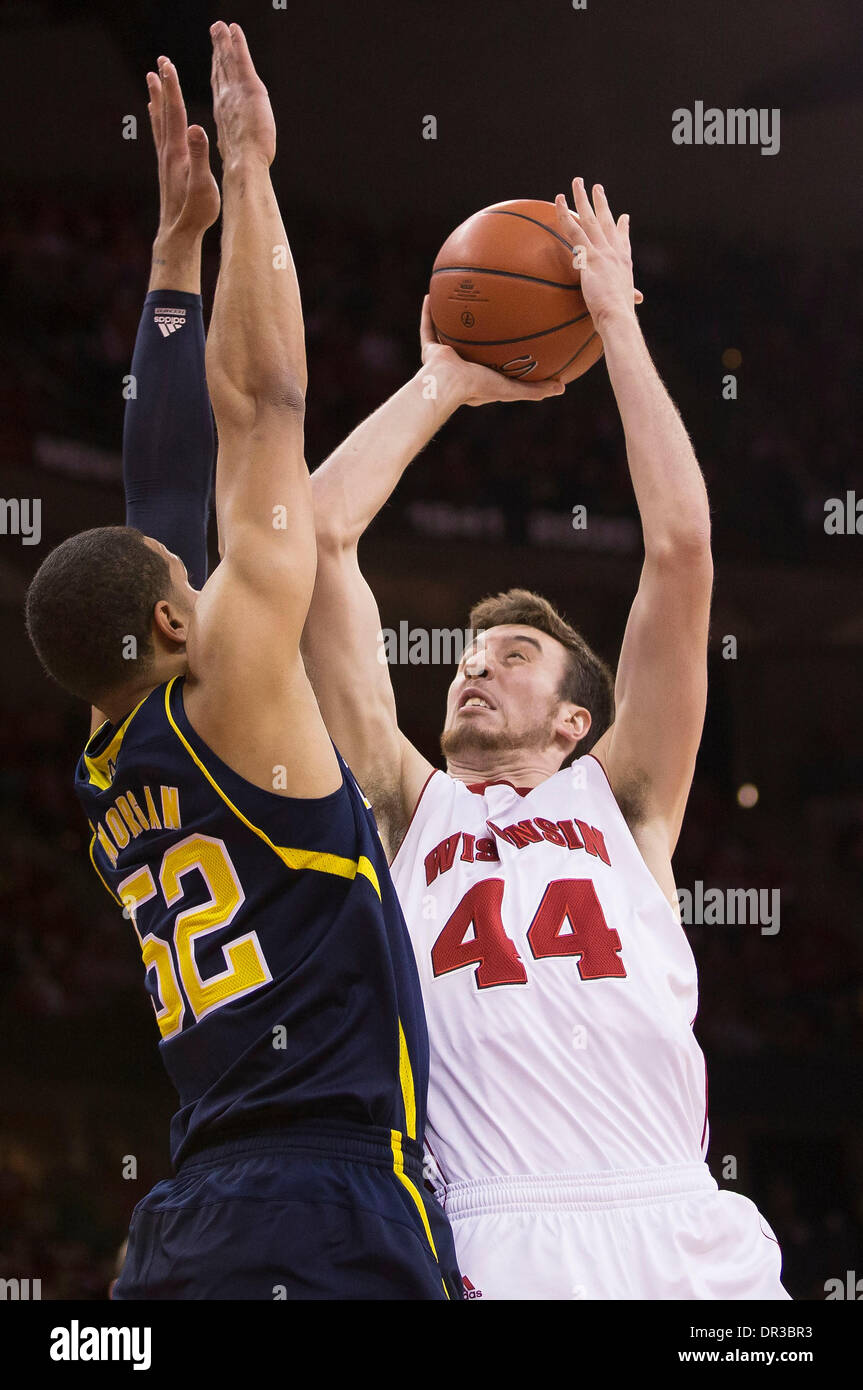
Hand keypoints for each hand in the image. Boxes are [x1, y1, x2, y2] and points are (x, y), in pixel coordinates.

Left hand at [147, 58, 219, 240]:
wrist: (178, 234)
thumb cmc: (195, 213)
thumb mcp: (203, 185)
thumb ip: (200, 156)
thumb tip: (197, 128)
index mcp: (178, 153)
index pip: (176, 113)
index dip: (173, 88)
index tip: (169, 65)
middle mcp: (168, 152)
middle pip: (165, 112)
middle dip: (164, 85)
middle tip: (161, 61)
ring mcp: (165, 160)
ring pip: (159, 121)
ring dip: (157, 99)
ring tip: (151, 79)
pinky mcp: (166, 168)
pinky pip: (160, 136)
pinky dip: (157, 120)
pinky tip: (155, 115)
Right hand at [210, 21, 275, 167]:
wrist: (244, 164)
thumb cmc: (242, 166)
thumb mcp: (234, 151)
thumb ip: (234, 142)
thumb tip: (237, 151)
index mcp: (223, 114)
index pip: (219, 86)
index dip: (216, 70)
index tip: (215, 57)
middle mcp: (225, 99)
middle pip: (220, 69)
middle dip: (217, 50)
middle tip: (215, 32)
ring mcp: (234, 92)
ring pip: (227, 60)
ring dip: (223, 41)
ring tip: (220, 26)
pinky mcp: (248, 87)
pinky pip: (240, 58)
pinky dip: (237, 42)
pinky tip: (234, 29)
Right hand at [419, 296, 564, 407]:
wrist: (449, 385)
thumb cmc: (480, 387)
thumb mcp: (513, 388)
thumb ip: (536, 389)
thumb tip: (562, 385)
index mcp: (478, 377)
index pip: (491, 362)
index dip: (499, 351)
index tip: (511, 336)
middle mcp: (460, 365)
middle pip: (469, 344)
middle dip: (476, 330)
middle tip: (486, 312)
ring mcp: (444, 357)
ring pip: (447, 333)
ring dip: (451, 317)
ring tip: (459, 297)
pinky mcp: (430, 350)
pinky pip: (428, 327)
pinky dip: (428, 312)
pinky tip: (432, 293)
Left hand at [554, 179, 643, 329]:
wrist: (618, 316)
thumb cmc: (621, 315)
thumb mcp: (627, 302)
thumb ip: (630, 297)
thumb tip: (639, 299)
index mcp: (624, 263)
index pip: (623, 240)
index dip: (622, 228)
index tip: (623, 217)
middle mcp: (615, 252)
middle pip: (606, 221)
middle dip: (601, 202)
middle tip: (596, 187)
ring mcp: (602, 251)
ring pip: (589, 219)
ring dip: (582, 198)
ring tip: (576, 182)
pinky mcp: (589, 256)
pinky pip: (573, 231)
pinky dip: (565, 215)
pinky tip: (559, 202)